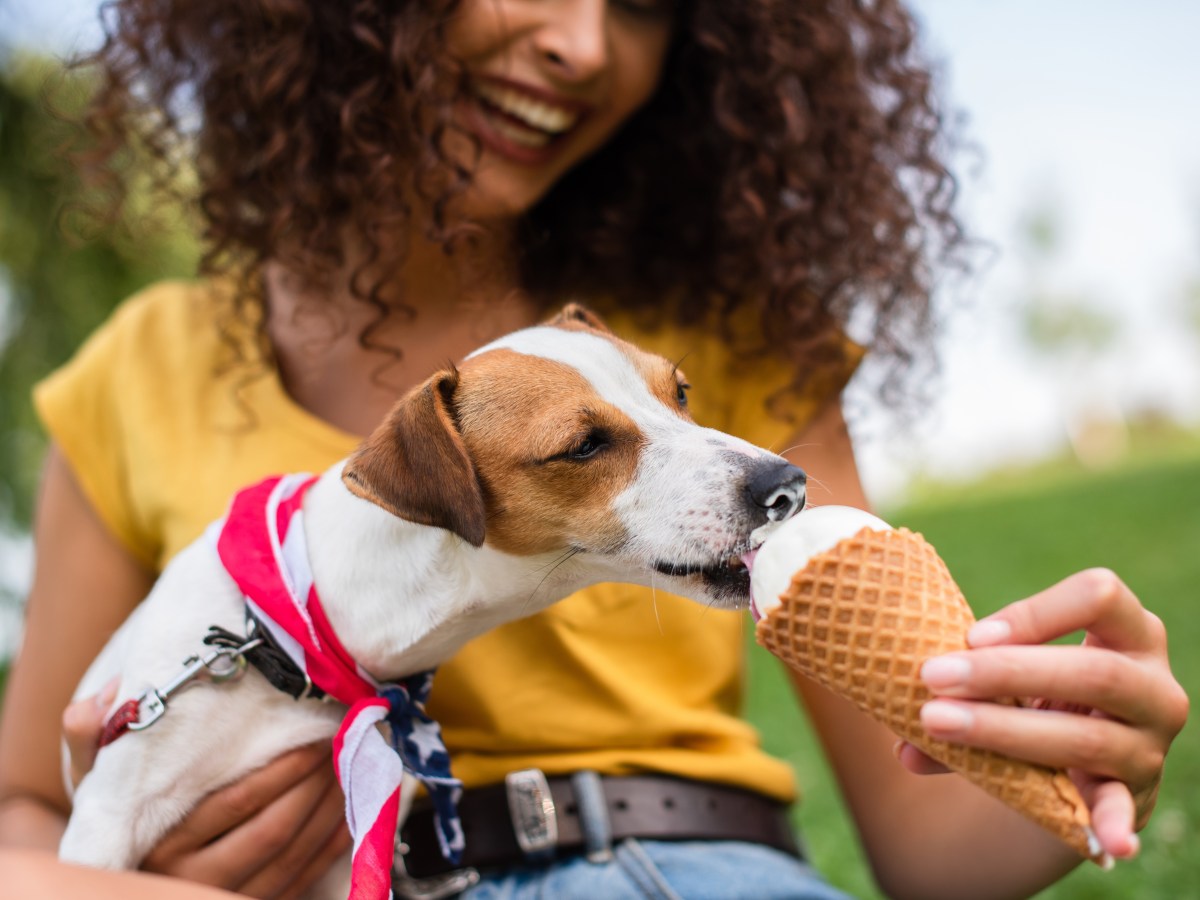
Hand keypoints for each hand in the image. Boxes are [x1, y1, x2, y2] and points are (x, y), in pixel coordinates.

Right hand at [62, 690, 349, 897]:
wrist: (126, 864)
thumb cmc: (122, 805)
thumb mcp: (97, 776)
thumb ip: (91, 739)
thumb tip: (91, 705)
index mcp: (158, 844)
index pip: (236, 803)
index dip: (284, 769)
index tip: (315, 736)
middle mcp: (188, 879)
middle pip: (272, 830)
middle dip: (315, 785)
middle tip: (341, 746)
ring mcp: (219, 897)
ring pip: (292, 857)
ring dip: (328, 810)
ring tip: (347, 768)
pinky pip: (301, 881)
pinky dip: (329, 843)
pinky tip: (344, 808)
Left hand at [896, 569, 1188, 859]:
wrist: (1081, 756)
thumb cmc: (1039, 692)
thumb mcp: (1015, 676)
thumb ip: (965, 689)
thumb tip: (902, 746)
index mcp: (1130, 631)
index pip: (1098, 598)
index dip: (1036, 613)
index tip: (970, 635)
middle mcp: (1153, 686)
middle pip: (1093, 672)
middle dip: (1006, 672)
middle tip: (932, 676)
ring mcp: (1149, 743)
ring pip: (1087, 737)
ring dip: (1006, 731)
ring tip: (937, 725)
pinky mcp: (1135, 794)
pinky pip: (1123, 807)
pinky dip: (1113, 824)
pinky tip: (1107, 842)